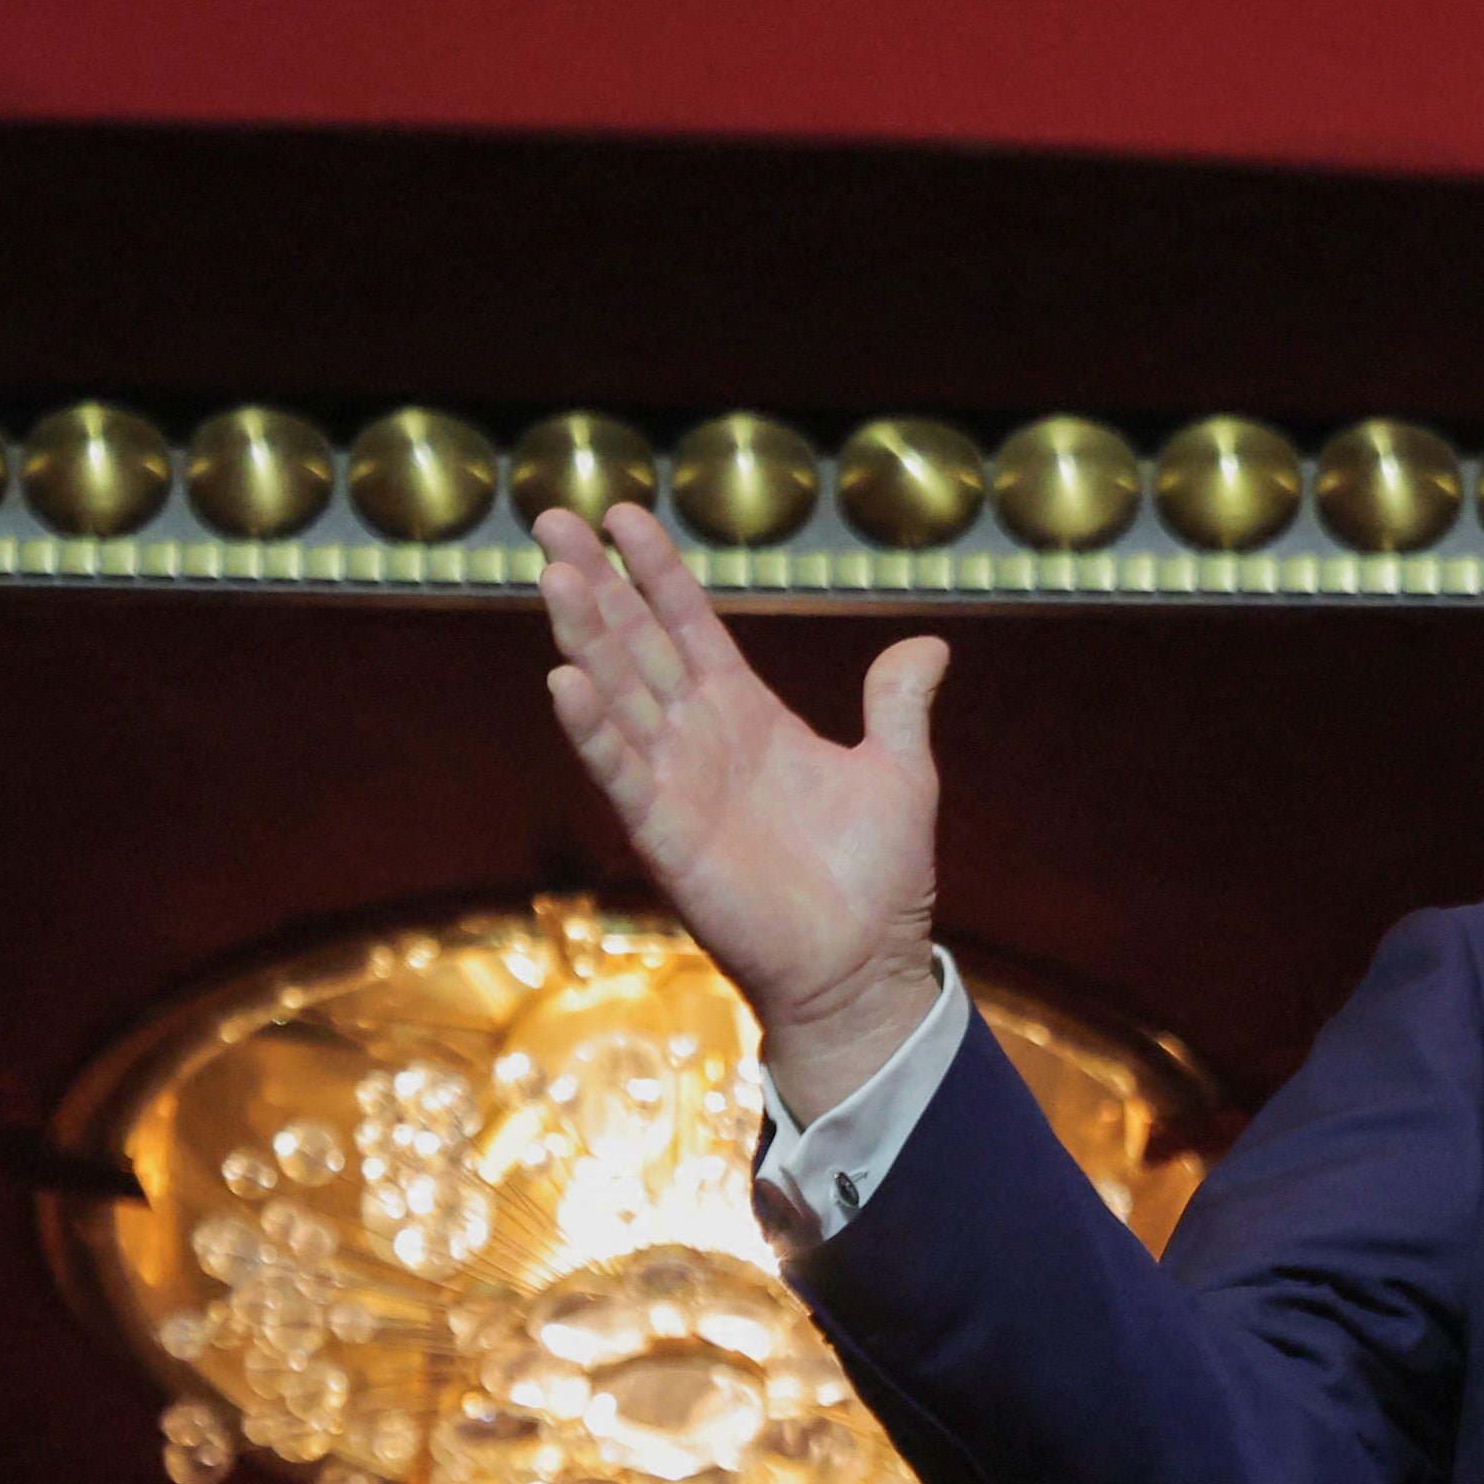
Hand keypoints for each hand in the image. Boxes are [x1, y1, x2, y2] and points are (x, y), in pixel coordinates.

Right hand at [532, 501, 949, 1118]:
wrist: (866, 968)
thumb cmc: (877, 881)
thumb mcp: (900, 774)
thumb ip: (896, 705)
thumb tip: (930, 645)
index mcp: (747, 716)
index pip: (689, 627)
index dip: (657, 572)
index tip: (623, 515)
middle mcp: (701, 741)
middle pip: (636, 646)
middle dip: (597, 583)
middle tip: (553, 519)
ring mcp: (678, 785)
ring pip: (619, 695)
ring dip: (585, 636)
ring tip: (554, 575)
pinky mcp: (667, 836)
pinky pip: (623, 772)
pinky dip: (593, 729)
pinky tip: (564, 679)